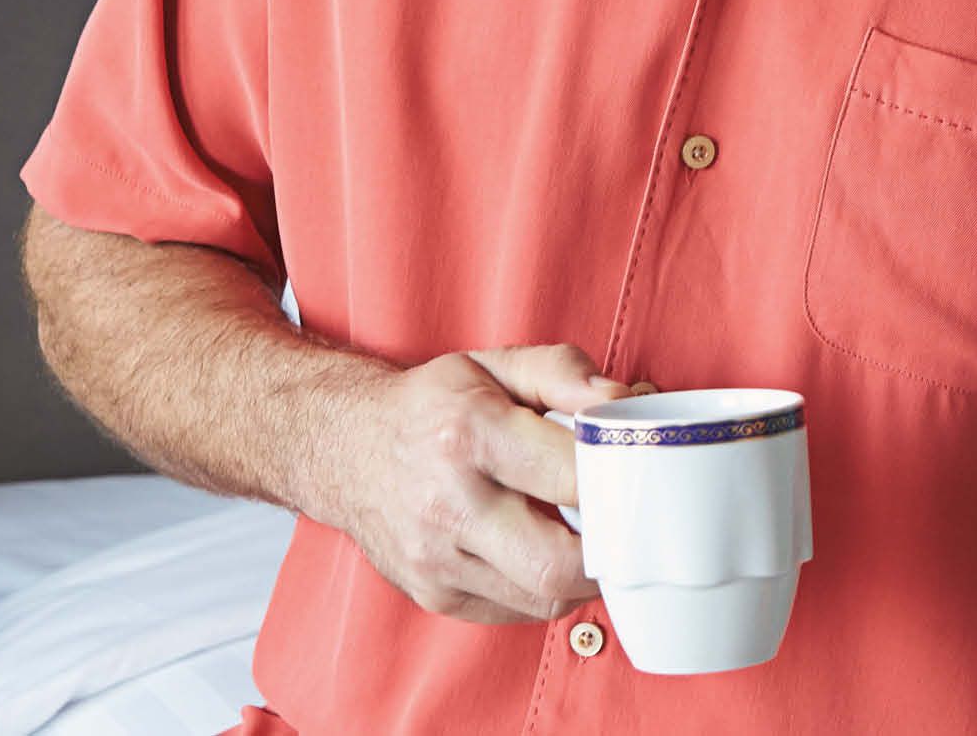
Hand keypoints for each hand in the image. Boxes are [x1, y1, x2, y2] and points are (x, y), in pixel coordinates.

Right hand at [314, 342, 641, 623]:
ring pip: (543, 598)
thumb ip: (565, 373)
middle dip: (608, 549)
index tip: (634, 472)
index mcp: (468, 433)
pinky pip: (515, 611)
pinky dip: (542, 589)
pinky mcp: (433, 594)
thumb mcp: (494, 364)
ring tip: (583, 536)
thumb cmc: (430, 406)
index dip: (618, 478)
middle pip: (559, 563)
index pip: (572, 477)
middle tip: (620, 522)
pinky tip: (540, 552)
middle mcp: (446, 503)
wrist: (342, 446)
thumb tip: (625, 403)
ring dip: (581, 574)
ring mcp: (435, 558)